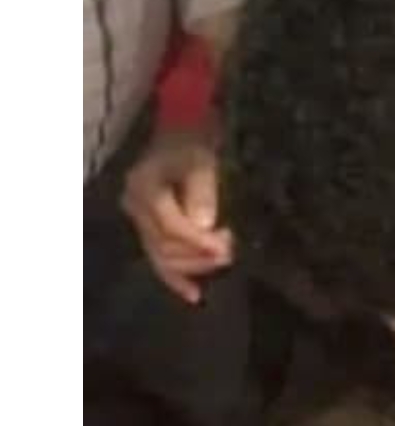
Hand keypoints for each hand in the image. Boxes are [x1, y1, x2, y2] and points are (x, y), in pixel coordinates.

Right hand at [121, 127, 233, 304]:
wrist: (178, 131)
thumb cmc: (192, 143)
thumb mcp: (202, 161)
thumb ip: (202, 192)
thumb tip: (204, 225)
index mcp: (144, 187)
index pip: (171, 226)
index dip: (198, 241)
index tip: (225, 247)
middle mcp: (134, 206)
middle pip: (164, 246)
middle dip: (198, 255)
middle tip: (229, 253)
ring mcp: (136, 218)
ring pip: (160, 256)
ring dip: (193, 264)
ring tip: (222, 259)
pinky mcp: (145, 227)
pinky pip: (158, 256)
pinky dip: (176, 276)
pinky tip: (193, 294)